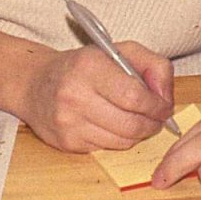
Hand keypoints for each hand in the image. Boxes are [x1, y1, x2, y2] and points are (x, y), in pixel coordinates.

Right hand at [17, 43, 174, 152]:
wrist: (34, 84)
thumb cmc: (82, 66)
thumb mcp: (118, 51)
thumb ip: (152, 64)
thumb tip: (166, 96)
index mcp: (89, 66)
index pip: (134, 96)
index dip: (156, 106)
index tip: (164, 106)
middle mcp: (75, 95)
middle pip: (131, 124)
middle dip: (152, 124)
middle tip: (157, 118)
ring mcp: (68, 122)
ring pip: (122, 141)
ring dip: (138, 134)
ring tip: (137, 120)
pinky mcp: (66, 143)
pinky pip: (107, 149)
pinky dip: (118, 140)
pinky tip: (113, 125)